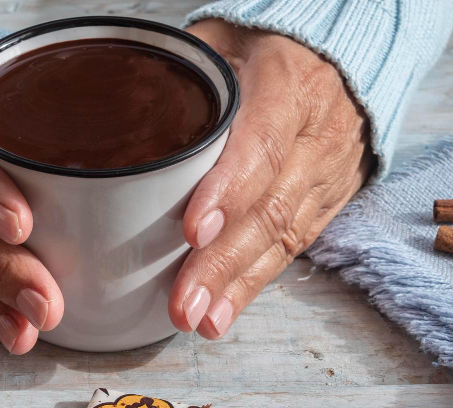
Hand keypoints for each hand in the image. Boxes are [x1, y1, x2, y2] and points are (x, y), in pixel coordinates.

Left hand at [171, 20, 373, 338]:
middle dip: (222, 262)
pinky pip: (292, 250)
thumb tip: (106, 111)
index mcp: (287, 87)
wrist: (346, 60)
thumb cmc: (268, 50)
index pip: (260, 145)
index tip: (191, 231)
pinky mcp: (326, 204)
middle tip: (183, 303)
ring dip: (238, 285)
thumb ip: (178, 76)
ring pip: (282, 238)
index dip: (228, 192)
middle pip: (269, 207)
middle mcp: (314, 137)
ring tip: (200, 321)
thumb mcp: (222, 42)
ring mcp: (326, 175)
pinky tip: (224, 314)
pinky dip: (255, 285)